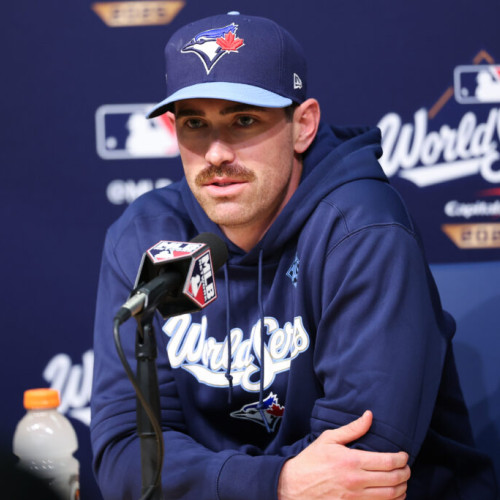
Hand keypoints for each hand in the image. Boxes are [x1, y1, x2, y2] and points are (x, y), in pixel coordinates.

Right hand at [277, 411, 409, 498]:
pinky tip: (392, 495)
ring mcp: (355, 498)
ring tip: (402, 481)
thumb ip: (353, 429)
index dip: (402, 459)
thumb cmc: (311, 460)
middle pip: (393, 480)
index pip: (388, 462)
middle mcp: (356, 481)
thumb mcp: (329, 439)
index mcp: (352, 461)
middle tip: (406, 468)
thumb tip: (369, 416)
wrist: (294, 485)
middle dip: (406, 473)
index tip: (404, 455)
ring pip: (390, 497)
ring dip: (402, 489)